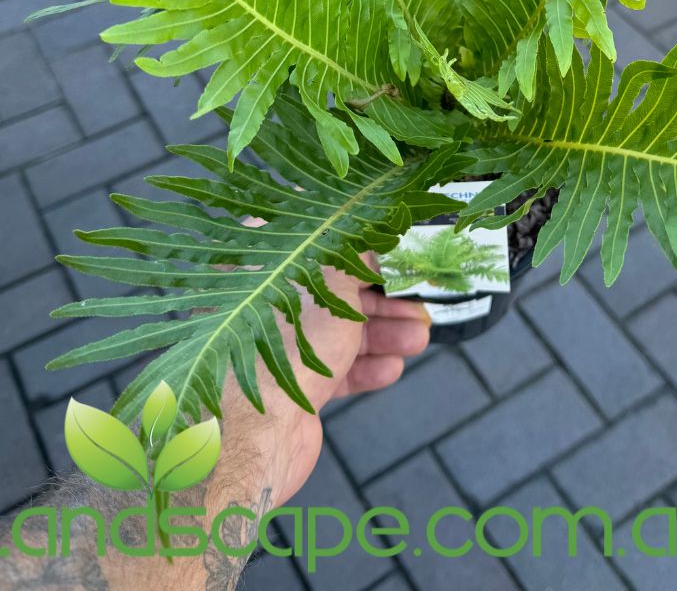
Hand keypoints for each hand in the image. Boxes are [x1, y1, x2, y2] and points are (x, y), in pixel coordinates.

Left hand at [206, 244, 430, 514]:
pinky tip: (392, 368)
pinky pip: (335, 370)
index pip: (313, 245)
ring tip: (418, 338)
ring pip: (339, 333)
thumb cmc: (288, 341)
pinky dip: (365, 367)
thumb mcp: (332, 280)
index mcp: (261, 266)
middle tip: (417, 304)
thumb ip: (354, 254)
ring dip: (383, 334)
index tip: (391, 253)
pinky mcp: (290, 388)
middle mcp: (263, 304)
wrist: (257, 433)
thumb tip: (371, 243)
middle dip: (382, 301)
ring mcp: (276, 348)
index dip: (355, 247)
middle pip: (333, 293)